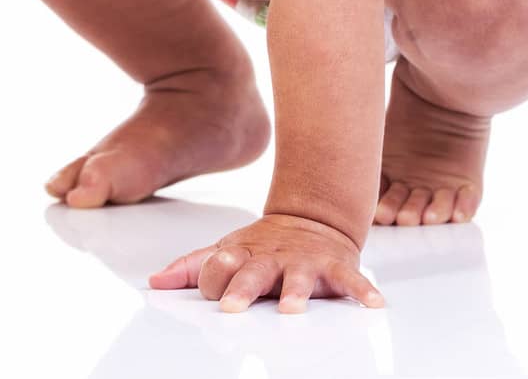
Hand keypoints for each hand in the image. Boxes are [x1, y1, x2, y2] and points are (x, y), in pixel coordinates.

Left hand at [147, 212, 385, 313]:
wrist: (312, 218)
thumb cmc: (264, 246)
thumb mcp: (227, 251)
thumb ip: (192, 268)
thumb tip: (154, 282)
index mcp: (242, 255)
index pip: (219, 268)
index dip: (216, 279)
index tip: (215, 297)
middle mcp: (271, 259)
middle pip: (253, 273)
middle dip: (241, 288)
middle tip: (232, 306)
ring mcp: (304, 262)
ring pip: (299, 278)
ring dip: (296, 292)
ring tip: (292, 309)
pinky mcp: (334, 267)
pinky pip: (351, 279)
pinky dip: (362, 290)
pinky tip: (373, 304)